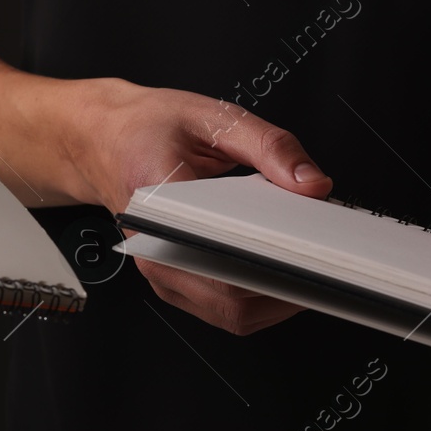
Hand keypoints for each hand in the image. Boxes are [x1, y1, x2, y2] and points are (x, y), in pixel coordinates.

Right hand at [73, 79, 332, 334]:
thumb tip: (312, 183)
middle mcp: (155, 247)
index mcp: (161, 200)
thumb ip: (269, 146)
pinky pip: (222, 309)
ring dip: (277, 298)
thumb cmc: (149, 127)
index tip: (317, 252)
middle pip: (234, 298)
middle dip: (289, 284)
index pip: (227, 253)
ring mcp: (160, 270)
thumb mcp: (213, 117)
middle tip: (329, 260)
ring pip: (232, 314)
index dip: (277, 262)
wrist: (101, 139)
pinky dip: (259, 297)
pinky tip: (281, 269)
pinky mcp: (171, 280)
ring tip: (310, 264)